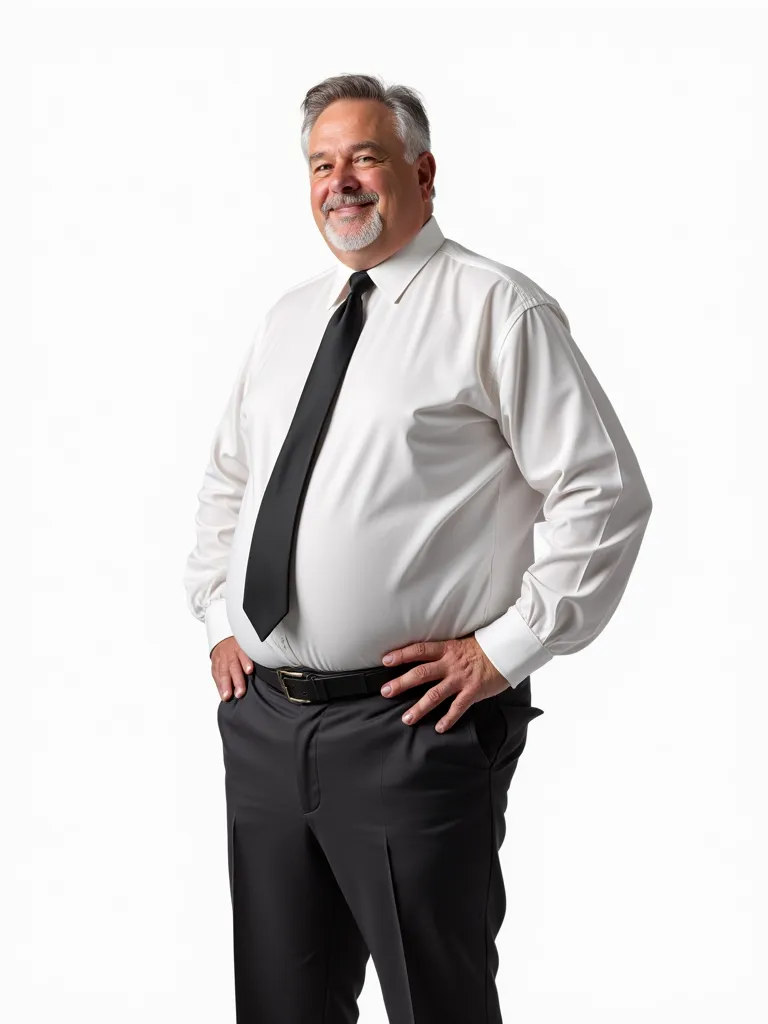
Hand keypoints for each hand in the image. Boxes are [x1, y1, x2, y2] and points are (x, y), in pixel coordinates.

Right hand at [211, 636, 252, 700]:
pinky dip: (219, 685)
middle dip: (236, 680)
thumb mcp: (247, 646)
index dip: (246, 662)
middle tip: (240, 692)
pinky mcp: (215, 663)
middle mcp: (230, 652)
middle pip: (233, 666)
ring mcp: (221, 658)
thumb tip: (267, 670)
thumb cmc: (240, 646)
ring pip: (223, 671)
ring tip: (227, 696)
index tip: (249, 671)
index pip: (243, 653)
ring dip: (225, 685)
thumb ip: (253, 656)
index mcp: (240, 647)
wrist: (224, 639)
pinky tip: (222, 693)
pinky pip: (216, 674)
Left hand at [379, 635, 509, 731]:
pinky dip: (448, 719)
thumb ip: (443, 652)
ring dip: (420, 708)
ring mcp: (460, 679)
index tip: (385, 661)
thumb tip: (425, 657)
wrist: (506, 651)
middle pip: (421, 673)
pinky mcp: (473, 692)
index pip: (419, 650)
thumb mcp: (460, 643)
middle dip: (401, 683)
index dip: (401, 654)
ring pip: (435, 694)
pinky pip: (457, 708)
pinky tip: (439, 728)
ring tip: (406, 718)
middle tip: (386, 691)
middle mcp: (450, 664)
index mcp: (446, 649)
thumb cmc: (483, 648)